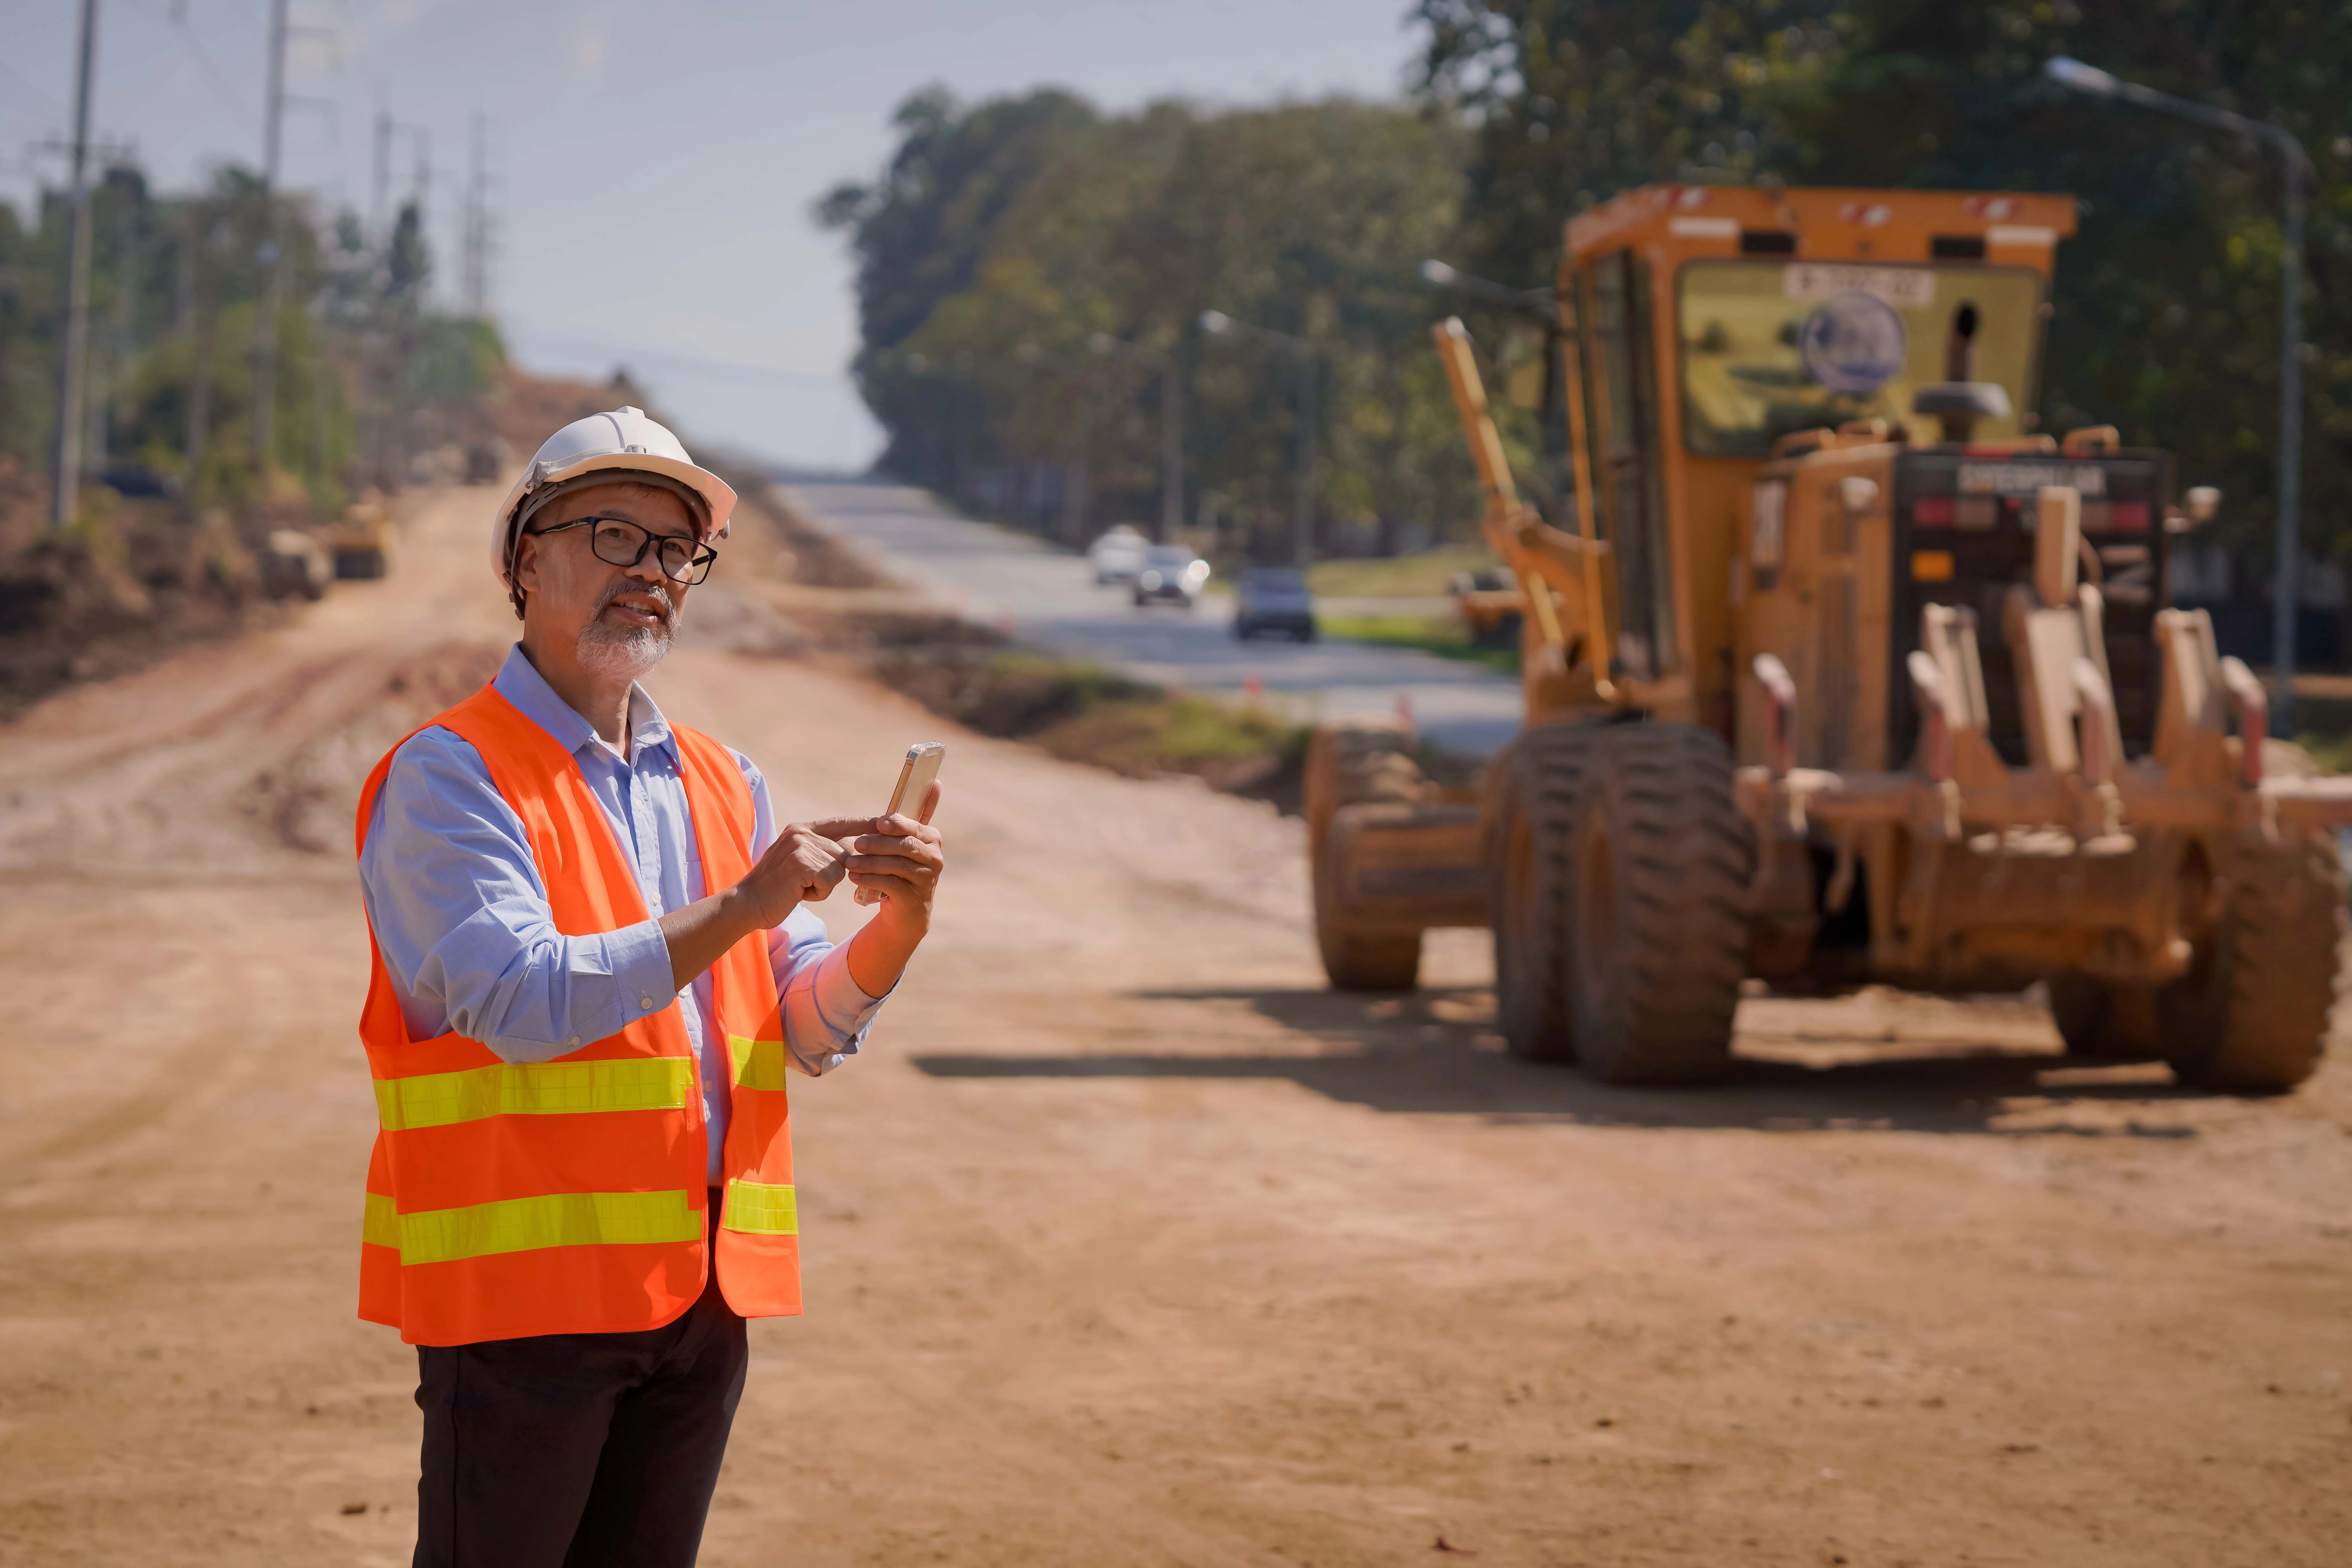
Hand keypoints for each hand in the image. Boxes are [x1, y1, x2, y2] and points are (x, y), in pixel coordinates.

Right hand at [735, 820, 854, 926]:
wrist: (747, 904)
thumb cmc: (777, 889)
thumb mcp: (800, 864)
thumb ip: (822, 853)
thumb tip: (854, 851)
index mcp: (801, 830)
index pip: (841, 823)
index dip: (864, 824)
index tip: (885, 821)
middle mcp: (802, 832)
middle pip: (845, 852)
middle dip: (832, 875)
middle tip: (803, 883)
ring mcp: (801, 845)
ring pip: (840, 867)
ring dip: (824, 885)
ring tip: (799, 887)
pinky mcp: (802, 862)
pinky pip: (831, 880)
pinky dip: (818, 893)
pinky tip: (798, 893)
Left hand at [844, 781, 944, 928]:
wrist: (906, 910)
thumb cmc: (901, 869)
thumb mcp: (906, 842)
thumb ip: (912, 817)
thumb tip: (934, 782)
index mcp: (932, 838)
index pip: (913, 826)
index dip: (896, 824)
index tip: (878, 823)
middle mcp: (934, 857)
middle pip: (905, 845)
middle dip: (878, 843)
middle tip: (857, 843)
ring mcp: (927, 878)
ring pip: (896, 865)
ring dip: (870, 862)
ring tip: (848, 862)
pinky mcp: (914, 897)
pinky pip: (890, 884)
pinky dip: (870, 879)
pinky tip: (854, 877)